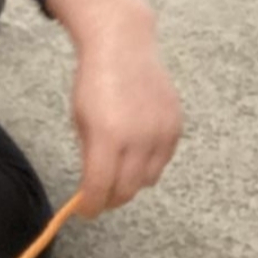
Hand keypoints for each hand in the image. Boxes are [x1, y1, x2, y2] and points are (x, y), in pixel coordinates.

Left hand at [43, 0, 180, 217]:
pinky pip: (164, 160)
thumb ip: (89, 156)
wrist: (123, 46)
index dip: (92, 206)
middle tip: (101, 196)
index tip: (86, 211)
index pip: (101, 188)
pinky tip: (136, 152)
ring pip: (149, 179)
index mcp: (108, 137)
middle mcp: (139, 138)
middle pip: (128, 189)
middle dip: (112, 198)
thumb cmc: (94, 81)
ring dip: (132, 182)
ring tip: (118, 172)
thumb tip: (92, 187)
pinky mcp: (176, 126)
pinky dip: (150, 164)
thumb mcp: (80, 119)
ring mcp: (161, 132)